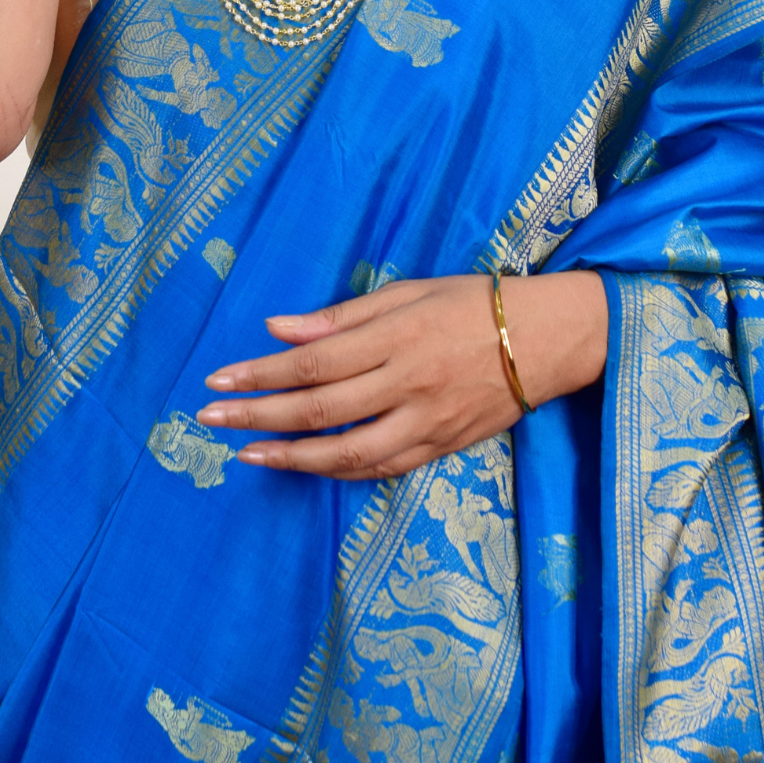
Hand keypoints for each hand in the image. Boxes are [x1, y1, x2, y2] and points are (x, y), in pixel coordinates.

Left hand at [195, 270, 606, 480]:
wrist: (553, 339)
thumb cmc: (475, 303)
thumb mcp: (410, 292)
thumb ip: (342, 316)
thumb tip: (277, 329)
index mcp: (398, 336)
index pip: (313, 363)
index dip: (260, 374)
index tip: (218, 378)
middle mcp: (409, 382)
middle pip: (319, 409)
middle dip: (257, 415)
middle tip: (210, 419)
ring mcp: (427, 421)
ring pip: (346, 453)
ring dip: (291, 457)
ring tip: (249, 453)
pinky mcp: (443, 446)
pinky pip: (382, 467)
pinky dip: (340, 471)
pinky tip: (307, 466)